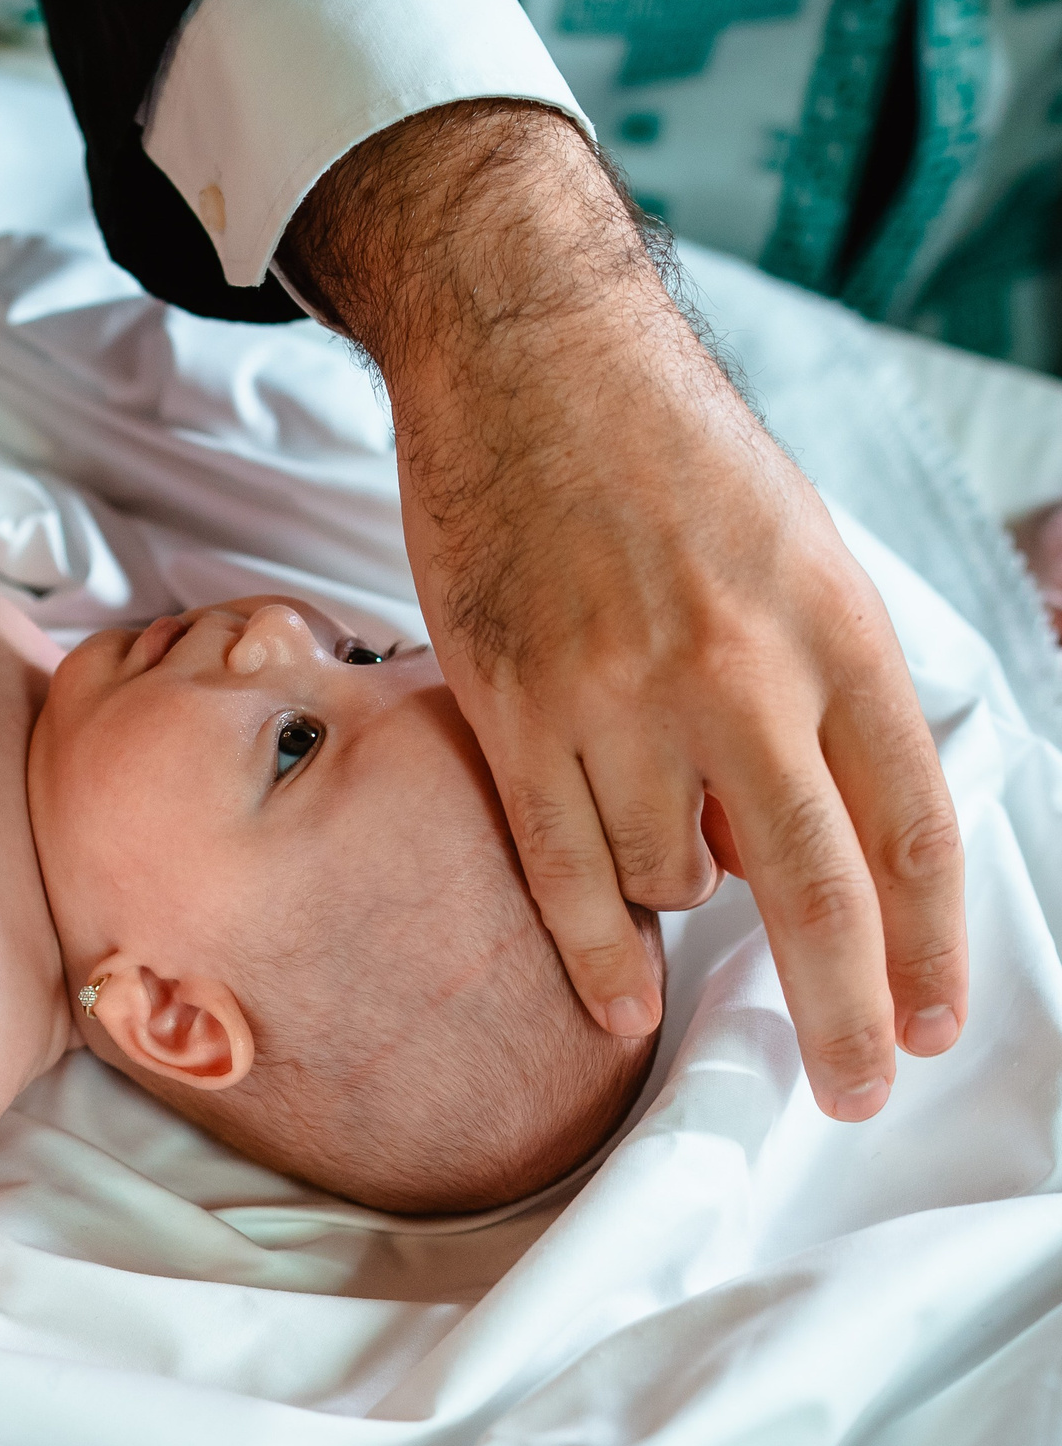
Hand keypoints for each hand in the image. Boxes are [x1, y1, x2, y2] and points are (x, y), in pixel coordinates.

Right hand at [286, 101, 965, 1119]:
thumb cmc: (667, 452)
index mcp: (834, 628)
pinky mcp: (516, 707)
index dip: (929, 943)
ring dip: (676, 898)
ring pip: (668, 877)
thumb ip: (817, 693)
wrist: (530, 359)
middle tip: (855, 1085)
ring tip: (656, 833)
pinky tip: (620, 1002)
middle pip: (812, 887)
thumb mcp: (800, 553)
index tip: (930, 1022)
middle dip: (845, 1008)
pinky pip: (563, 869)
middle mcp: (740, 673)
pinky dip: (597, 953)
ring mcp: (619, 697)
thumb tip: (793, 840)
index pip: (910, 823)